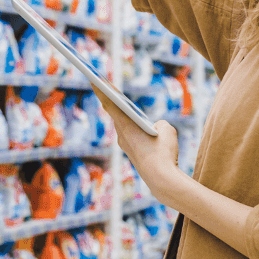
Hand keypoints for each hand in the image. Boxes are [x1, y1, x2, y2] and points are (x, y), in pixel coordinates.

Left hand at [92, 88, 183, 202]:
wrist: (162, 180)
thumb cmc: (164, 153)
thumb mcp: (167, 130)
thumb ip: (160, 124)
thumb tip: (156, 129)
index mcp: (126, 125)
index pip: (110, 103)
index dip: (100, 89)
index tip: (92, 78)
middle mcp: (121, 135)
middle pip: (114, 112)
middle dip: (110, 98)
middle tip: (103, 83)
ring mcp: (126, 145)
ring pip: (122, 124)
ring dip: (121, 113)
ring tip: (118, 100)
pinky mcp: (132, 153)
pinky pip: (129, 134)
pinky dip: (130, 126)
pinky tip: (134, 123)